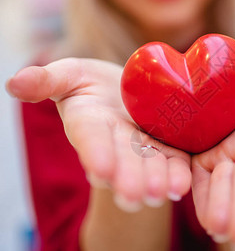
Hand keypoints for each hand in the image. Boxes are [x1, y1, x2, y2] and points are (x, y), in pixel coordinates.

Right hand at [6, 58, 190, 210]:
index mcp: (89, 124)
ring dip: (156, 182)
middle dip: (127, 178)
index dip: (94, 152)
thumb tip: (14, 83)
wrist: (129, 89)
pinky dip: (178, 174)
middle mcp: (115, 143)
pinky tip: (183, 184)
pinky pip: (174, 162)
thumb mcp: (71, 74)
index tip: (100, 168)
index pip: (90, 139)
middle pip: (122, 162)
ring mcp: (142, 149)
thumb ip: (48, 80)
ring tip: (164, 193)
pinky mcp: (168, 148)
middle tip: (134, 195)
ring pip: (149, 167)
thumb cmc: (94, 83)